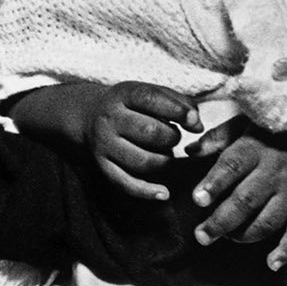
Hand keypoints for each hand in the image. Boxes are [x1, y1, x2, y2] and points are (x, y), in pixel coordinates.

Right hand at [10, 80, 198, 201]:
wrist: (88, 115)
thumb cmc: (132, 105)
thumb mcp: (150, 93)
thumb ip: (179, 103)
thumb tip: (198, 127)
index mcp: (122, 95)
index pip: (150, 100)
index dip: (177, 111)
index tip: (193, 121)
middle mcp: (110, 119)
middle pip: (149, 132)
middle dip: (172, 138)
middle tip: (173, 136)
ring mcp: (104, 145)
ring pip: (143, 161)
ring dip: (164, 161)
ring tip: (165, 153)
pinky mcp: (103, 166)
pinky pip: (126, 183)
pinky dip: (147, 191)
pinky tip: (164, 193)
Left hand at [191, 127, 286, 270]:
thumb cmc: (278, 127)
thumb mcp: (246, 123)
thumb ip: (218, 138)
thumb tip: (190, 151)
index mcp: (255, 148)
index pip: (231, 166)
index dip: (214, 184)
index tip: (198, 200)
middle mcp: (274, 171)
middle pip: (245, 201)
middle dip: (220, 222)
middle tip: (202, 236)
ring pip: (268, 221)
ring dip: (246, 235)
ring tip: (228, 239)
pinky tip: (271, 263)